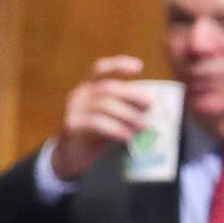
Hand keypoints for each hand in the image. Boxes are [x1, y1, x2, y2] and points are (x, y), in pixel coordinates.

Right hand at [51, 55, 153, 182]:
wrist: (71, 157)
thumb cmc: (97, 135)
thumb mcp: (113, 118)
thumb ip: (127, 109)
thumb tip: (152, 106)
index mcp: (89, 87)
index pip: (100, 69)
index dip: (118, 65)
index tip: (139, 67)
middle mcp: (79, 94)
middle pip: (108, 88)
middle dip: (132, 95)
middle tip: (150, 106)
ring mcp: (73, 109)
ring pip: (104, 106)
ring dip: (128, 115)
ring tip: (143, 127)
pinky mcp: (71, 126)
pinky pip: (96, 123)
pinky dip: (116, 129)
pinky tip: (128, 137)